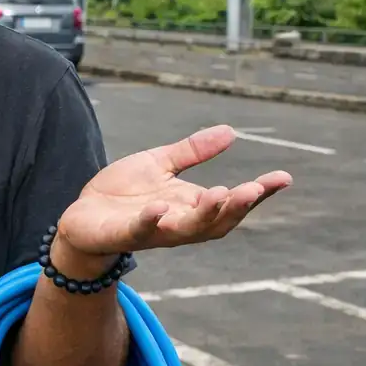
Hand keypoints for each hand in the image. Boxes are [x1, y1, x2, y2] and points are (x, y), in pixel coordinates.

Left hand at [55, 124, 291, 261]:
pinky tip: (160, 208)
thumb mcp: (160, 164)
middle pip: (217, 221)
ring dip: (204, 215)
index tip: (284, 178)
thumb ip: (192, 152)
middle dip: (237, 207)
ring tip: (220, 194)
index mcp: (191, 206)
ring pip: (186, 230)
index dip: (259, 193)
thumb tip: (231, 131)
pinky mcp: (123, 233)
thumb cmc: (123, 194)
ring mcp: (153, 231)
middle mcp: (179, 223)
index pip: (232, 202)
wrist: (81, 217)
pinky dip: (151, 221)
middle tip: (254, 189)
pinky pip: (140, 230)